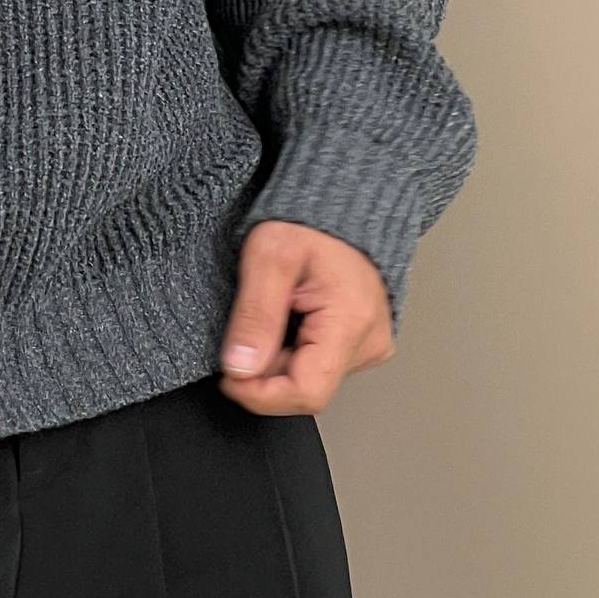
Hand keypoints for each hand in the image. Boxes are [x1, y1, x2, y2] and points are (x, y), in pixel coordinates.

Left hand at [217, 220, 395, 414]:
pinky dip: (294, 351)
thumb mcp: (268, 257)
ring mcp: (369, 345)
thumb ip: (254, 315)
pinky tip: (289, 319)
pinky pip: (320, 365)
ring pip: (311, 379)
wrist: (337, 202)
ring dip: (278, 360)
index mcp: (352, 322)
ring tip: (273, 314)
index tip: (229, 378)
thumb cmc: (308, 222)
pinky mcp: (362, 343)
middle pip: (307, 389)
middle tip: (245, 331)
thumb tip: (240, 368)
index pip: (307, 392)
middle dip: (265, 372)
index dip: (261, 395)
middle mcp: (369, 342)